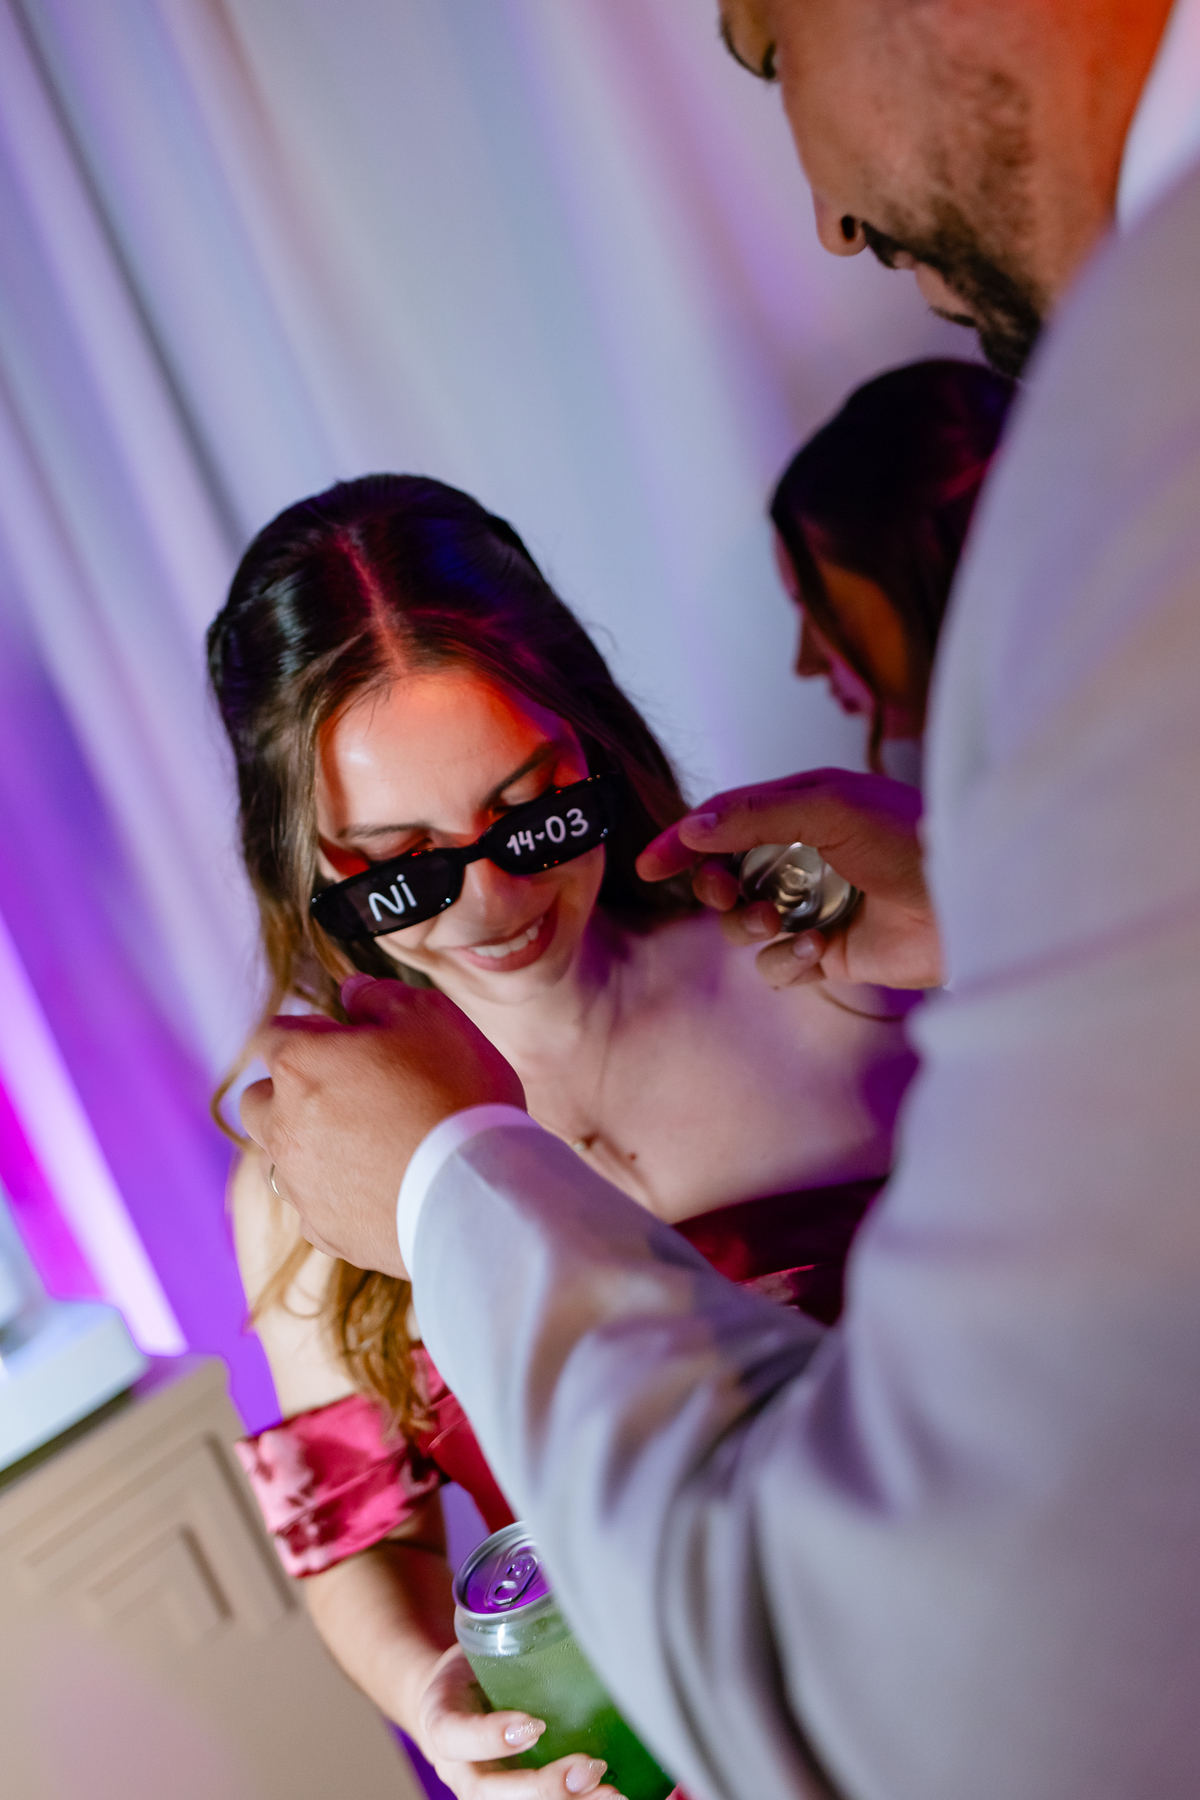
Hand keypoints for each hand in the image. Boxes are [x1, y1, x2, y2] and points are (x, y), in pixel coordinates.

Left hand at [240, 976, 525, 1274]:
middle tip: (349, 1090)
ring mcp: (301, 1184)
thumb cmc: (456, 1095)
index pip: (273, 1033)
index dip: (311, 1029)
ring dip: (306, 1145)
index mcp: (300, 1064)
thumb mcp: (432, 1018)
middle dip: (289, 1090)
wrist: (477, 1198)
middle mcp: (284, 1125)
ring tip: (365, 1143)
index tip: (350, 1037)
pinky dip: (334, 1193)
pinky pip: (313, 1205)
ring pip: (279, 1157)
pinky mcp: (325, 1231)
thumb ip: (382, 996)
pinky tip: (380, 1186)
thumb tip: (352, 991)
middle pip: (259, 1100)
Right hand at [418, 1647, 625, 1799]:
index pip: (456, 1736)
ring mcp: (486, 1789)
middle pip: (490, 1793)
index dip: (491, 1737)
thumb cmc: (471, 1669)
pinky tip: (616, 1796)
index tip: (533, 1724)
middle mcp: (459, 1768)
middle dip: (542, 1788)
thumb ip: (505, 1631)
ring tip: (612, 1793)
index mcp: (441, 1722)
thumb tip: (564, 1580)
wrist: (448, 1704)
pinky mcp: (513, 1798)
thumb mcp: (473, 1646)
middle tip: (589, 1767)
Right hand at [637, 768, 941, 989]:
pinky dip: (786, 960)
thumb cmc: (910, 840)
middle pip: (724, 876)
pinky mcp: (827, 954)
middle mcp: (802, 858)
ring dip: (753, 925)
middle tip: (725, 894)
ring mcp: (813, 907)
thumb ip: (754, 814)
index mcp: (801, 809)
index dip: (684, 843)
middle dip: (716, 888)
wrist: (970, 904)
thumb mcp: (829, 807)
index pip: (724, 822)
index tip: (649, 866)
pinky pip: (776, 964)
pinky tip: (818, 949)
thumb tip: (692, 825)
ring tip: (785, 923)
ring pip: (744, 924)